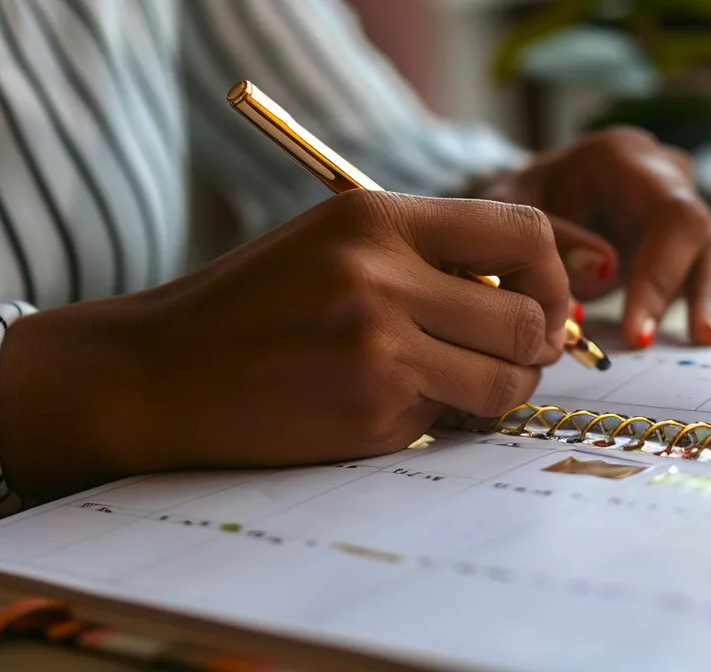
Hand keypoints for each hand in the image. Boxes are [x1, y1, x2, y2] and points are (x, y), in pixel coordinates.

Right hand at [0, 191, 569, 499]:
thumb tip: (539, 294)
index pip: (524, 230)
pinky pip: (446, 420)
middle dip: (535, 346)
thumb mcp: (335, 245)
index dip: (553, 274)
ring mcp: (378, 349)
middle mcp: (382, 276)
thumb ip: (428, 256)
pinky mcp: (370, 412)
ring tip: (463, 386)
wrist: (157, 372)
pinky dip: (432, 419)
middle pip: (529, 316)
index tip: (543, 300)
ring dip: (500, 390)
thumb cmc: (255, 306)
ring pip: (505, 379)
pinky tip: (382, 404)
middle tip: (512, 356)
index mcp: (376, 217)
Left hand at [470, 127, 710, 348]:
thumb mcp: (511, 209)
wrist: (516, 197)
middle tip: (699, 339)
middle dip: (701, 291)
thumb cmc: (511, 202)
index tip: (636, 331)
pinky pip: (708, 272)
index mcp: (625, 159)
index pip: (669, 214)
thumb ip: (556, 237)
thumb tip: (606, 270)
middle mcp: (662, 178)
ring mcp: (675, 210)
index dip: (662, 274)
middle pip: (701, 233)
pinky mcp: (678, 244)